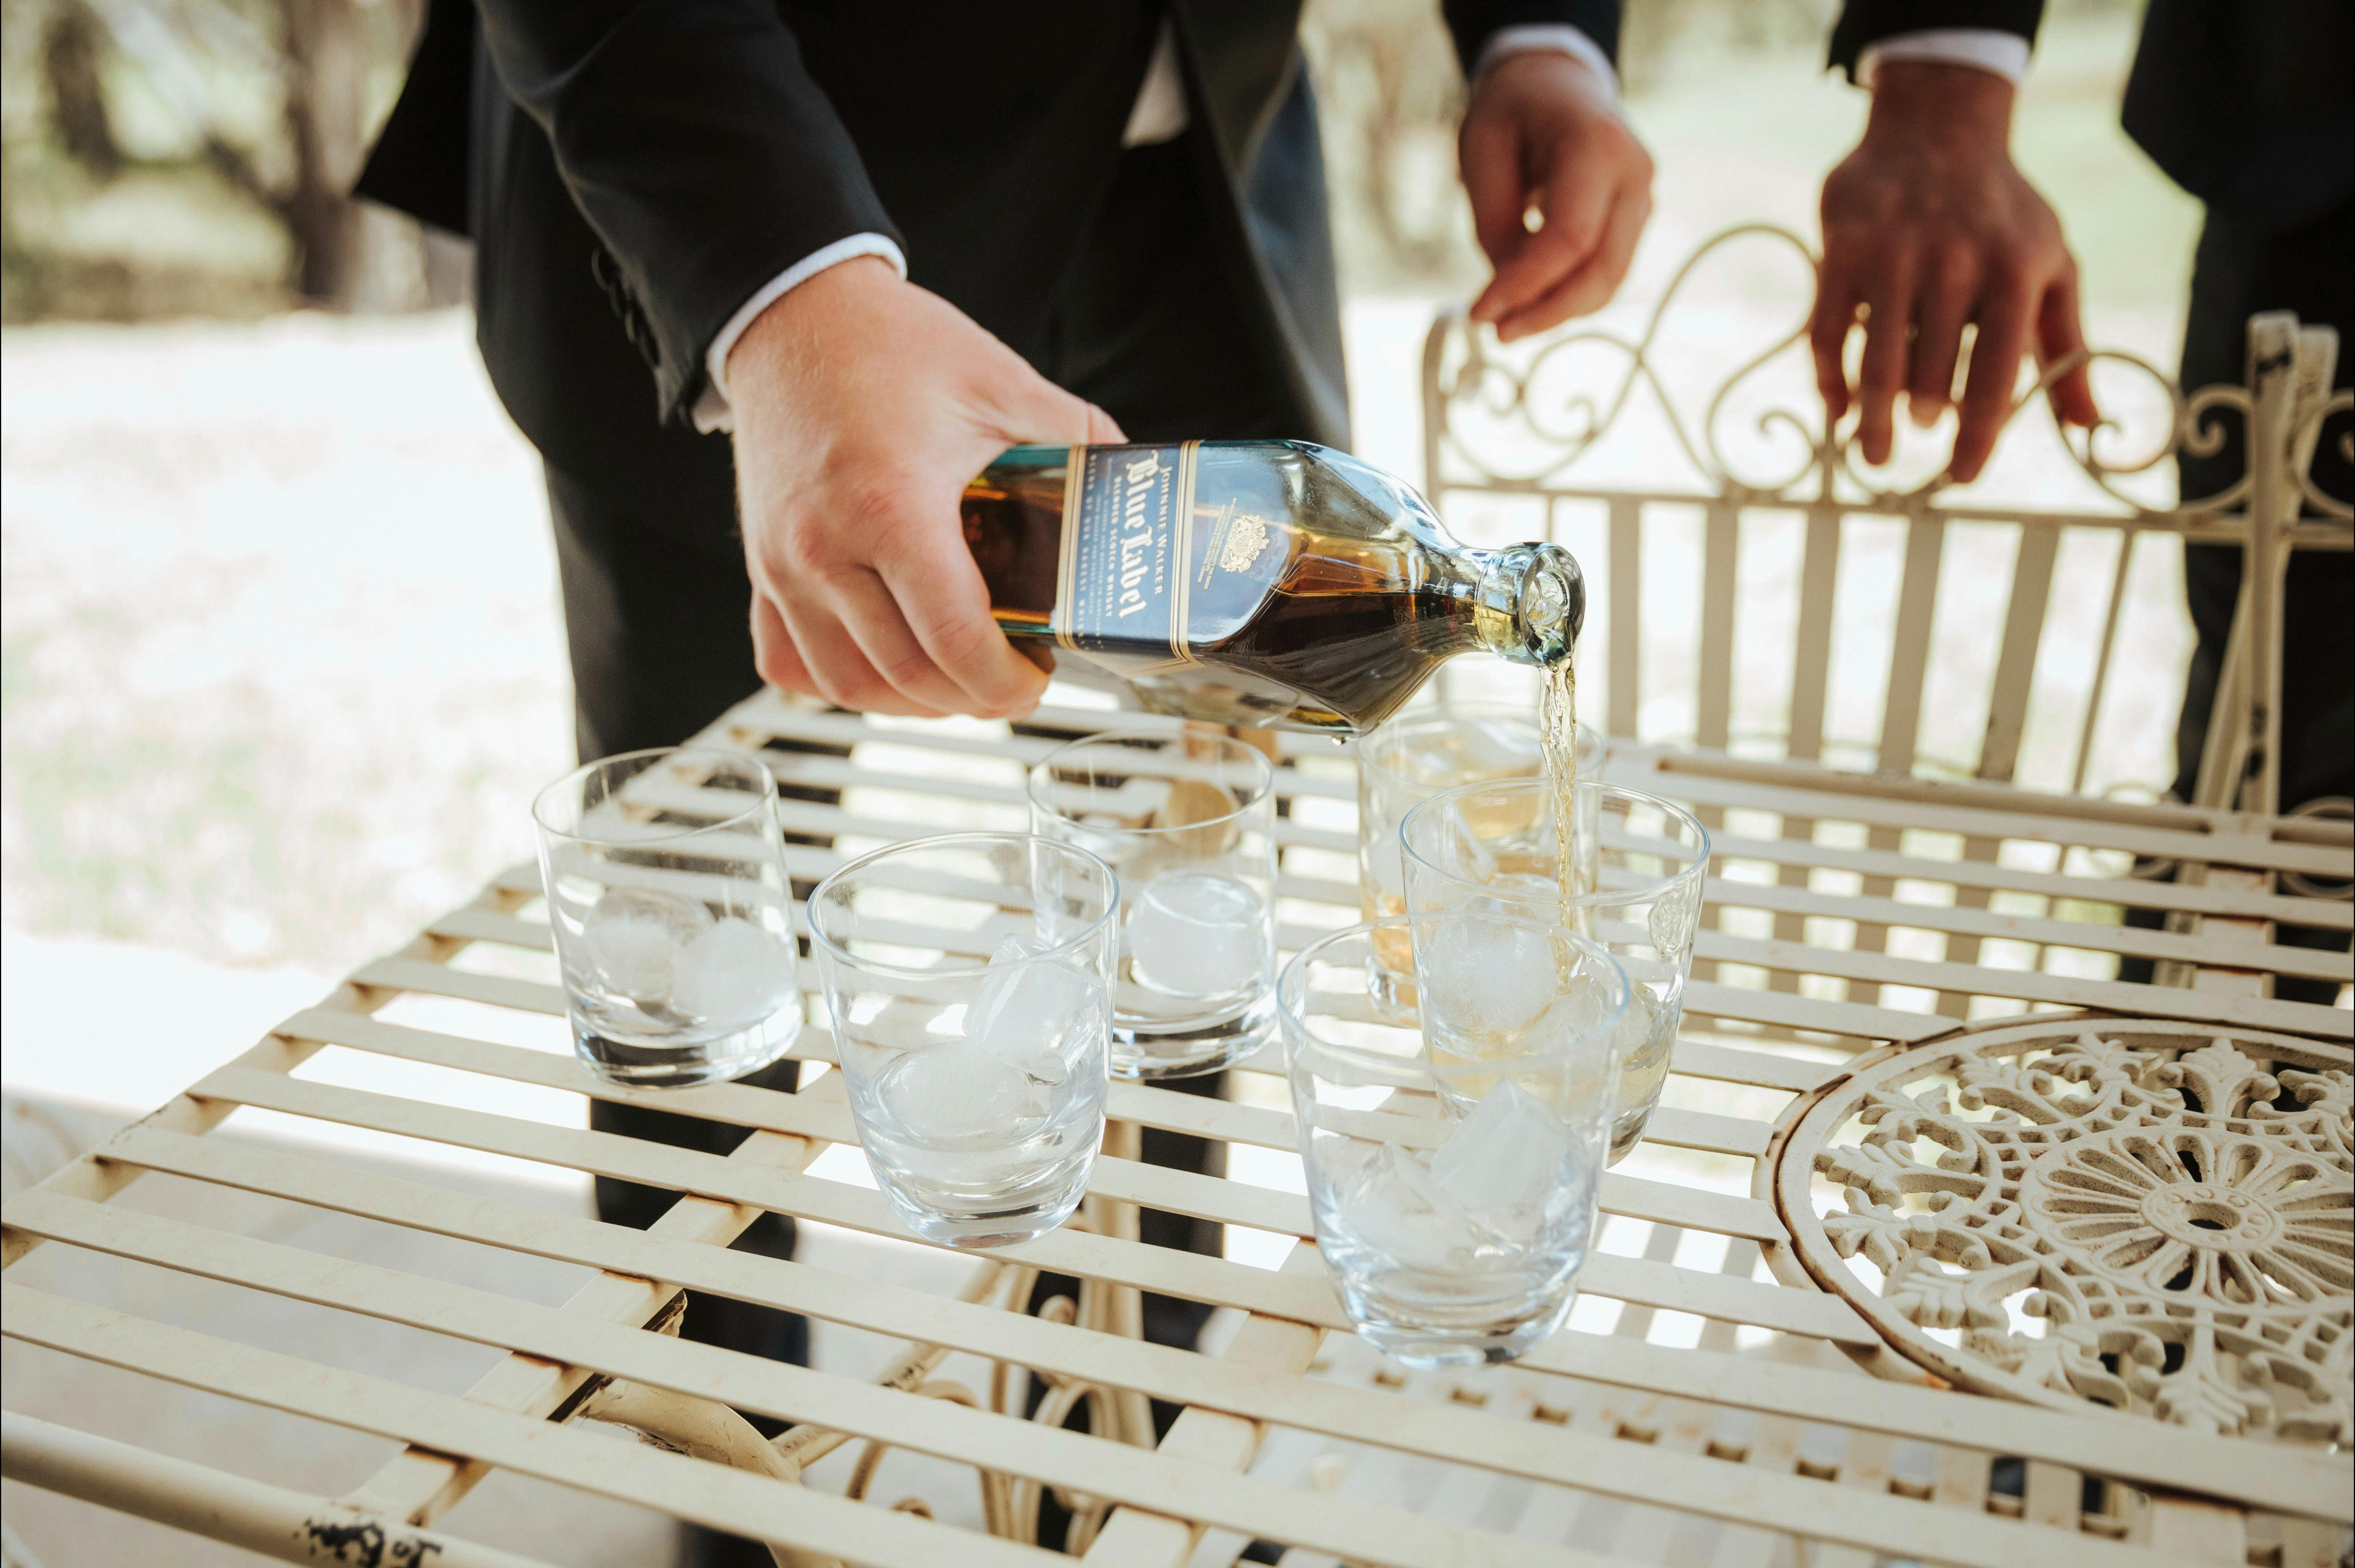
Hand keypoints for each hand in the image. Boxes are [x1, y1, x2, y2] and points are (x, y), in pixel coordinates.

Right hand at [726, 258, 1122, 717]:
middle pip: (906, 677)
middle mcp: (824, 548)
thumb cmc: (890, 345)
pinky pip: (791, 664)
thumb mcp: (1000, 382)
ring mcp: (782, 565)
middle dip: (973, 698)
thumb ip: (1076, 439)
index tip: (1037, 679)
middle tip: (1014, 678)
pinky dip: (843, 682)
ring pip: (849, 685)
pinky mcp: (760, 568)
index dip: (1005, 683)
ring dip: (913, 701)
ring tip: (959, 679)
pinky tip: (887, 667)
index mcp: (891, 505)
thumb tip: (1136, 483)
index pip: (953, 640)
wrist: (795, 315)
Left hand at [1460, 48, 1653, 341]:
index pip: (1571, 239)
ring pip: (1610, 280)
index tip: (1480, 314)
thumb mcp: (1482, 153)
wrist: (1556, 83)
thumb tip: (1508, 298)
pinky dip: (1570, 295)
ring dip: (1558, 311)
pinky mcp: (1636, 219)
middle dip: (1547, 312)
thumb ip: (1495, 226)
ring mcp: (1643, 198)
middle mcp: (1634, 174)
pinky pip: (1607, 271)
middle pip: (1602, 270)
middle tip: (1496, 333)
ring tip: (1507, 321)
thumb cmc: (1513, 111)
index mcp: (1597, 145)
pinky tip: (1531, 300)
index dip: (1526, 286)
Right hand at [1812, 61, 2097, 482]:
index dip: (1979, 436)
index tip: (1963, 476)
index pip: (1995, 375)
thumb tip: (2089, 427)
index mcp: (2014, 272)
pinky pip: (1827, 333)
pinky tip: (1837, 408)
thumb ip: (2067, 347)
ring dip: (1872, 419)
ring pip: (1876, 363)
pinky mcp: (1843, 249)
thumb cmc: (2002, 215)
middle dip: (1924, 420)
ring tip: (1875, 452)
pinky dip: (1828, 380)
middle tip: (1915, 442)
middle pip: (1932, 376)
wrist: (1936, 130)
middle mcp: (1954, 264)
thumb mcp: (2050, 270)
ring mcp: (1893, 256)